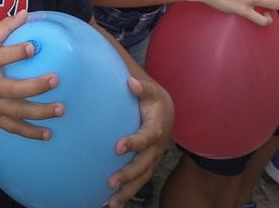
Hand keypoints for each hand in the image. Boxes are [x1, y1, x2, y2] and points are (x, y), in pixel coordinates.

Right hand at [0, 10, 61, 139]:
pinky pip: (13, 128)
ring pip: (16, 112)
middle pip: (12, 89)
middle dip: (35, 86)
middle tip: (55, 80)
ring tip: (61, 109)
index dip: (15, 53)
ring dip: (40, 112)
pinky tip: (48, 134)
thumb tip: (26, 13)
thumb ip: (5, 28)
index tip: (33, 47)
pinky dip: (30, 133)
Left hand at [107, 75, 173, 206]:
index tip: (118, 147)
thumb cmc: (152, 100)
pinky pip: (138, 183)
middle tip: (111, 181)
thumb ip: (142, 86)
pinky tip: (112, 204)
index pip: (147, 137)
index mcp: (156, 128)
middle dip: (128, 174)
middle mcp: (156, 148)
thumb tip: (131, 82)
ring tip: (112, 202)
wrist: (167, 113)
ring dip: (128, 191)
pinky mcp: (148, 167)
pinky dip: (127, 194)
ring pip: (142, 178)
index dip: (135, 142)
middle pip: (144, 164)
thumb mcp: (150, 90)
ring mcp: (153, 159)